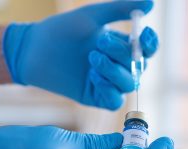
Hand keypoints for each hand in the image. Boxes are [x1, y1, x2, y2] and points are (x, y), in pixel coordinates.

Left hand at [3, 0, 158, 109]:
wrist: (35, 48)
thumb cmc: (63, 29)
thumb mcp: (93, 16)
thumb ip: (121, 9)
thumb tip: (152, 4)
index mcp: (122, 47)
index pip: (147, 50)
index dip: (150, 44)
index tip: (144, 34)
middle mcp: (119, 66)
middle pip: (139, 67)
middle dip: (122, 54)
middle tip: (100, 41)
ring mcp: (109, 83)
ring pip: (129, 84)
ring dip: (114, 70)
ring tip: (92, 58)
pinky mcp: (97, 98)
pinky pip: (115, 101)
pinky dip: (108, 89)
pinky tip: (92, 77)